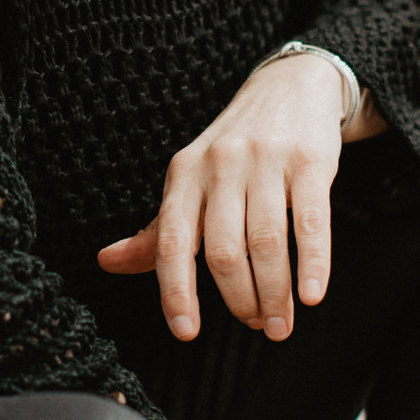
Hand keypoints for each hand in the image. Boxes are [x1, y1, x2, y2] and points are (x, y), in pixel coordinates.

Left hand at [98, 52, 382, 340]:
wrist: (291, 87)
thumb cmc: (234, 149)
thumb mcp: (190, 180)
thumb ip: (157, 229)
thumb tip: (107, 262)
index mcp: (183, 174)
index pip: (173, 242)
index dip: (176, 291)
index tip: (186, 331)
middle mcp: (220, 164)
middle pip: (224, 249)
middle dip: (240, 300)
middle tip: (257, 328)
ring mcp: (266, 160)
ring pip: (266, 241)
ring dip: (275, 294)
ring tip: (280, 324)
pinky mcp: (310, 160)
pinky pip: (311, 221)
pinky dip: (313, 264)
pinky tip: (312, 296)